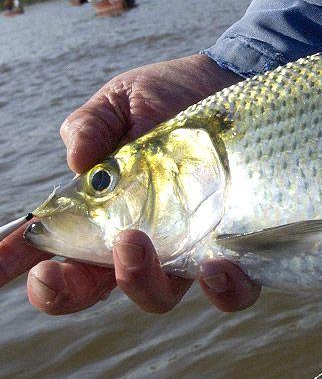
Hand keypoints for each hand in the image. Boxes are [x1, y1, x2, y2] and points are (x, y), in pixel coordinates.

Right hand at [0, 54, 261, 313]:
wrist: (232, 82)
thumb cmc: (171, 97)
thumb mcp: (122, 102)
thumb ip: (91, 127)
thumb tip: (78, 161)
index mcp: (106, 214)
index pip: (57, 251)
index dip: (23, 265)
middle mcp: (146, 240)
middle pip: (101, 288)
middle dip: (74, 289)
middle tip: (79, 261)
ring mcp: (192, 247)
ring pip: (161, 295)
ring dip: (143, 284)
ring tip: (141, 245)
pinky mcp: (241, 246)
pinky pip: (237, 289)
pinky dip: (224, 290)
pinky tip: (218, 265)